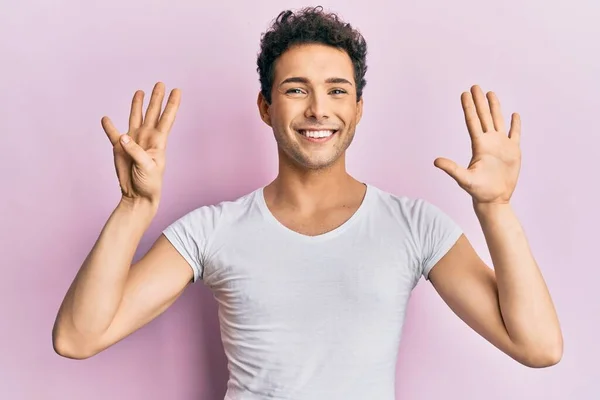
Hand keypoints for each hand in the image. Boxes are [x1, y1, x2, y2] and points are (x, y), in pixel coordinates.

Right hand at [101, 82, 180, 205]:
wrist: (137, 195)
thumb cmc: (149, 183)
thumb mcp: (147, 167)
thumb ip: (136, 151)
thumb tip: (123, 136)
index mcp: (158, 141)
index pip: (167, 118)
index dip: (172, 104)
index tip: (177, 90)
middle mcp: (146, 137)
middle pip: (152, 113)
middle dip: (156, 98)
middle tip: (160, 83)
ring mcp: (133, 141)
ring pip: (135, 117)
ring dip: (137, 105)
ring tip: (140, 91)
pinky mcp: (119, 148)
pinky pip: (113, 134)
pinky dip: (109, 127)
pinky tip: (106, 118)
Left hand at [434, 85, 521, 204]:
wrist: (494, 199)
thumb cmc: (478, 191)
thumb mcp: (464, 179)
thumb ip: (451, 168)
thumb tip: (435, 161)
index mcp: (478, 145)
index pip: (472, 121)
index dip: (468, 107)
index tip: (464, 93)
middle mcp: (489, 142)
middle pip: (483, 117)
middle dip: (479, 101)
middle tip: (475, 86)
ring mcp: (501, 145)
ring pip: (498, 121)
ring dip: (495, 107)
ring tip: (490, 93)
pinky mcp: (513, 151)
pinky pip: (515, 134)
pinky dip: (515, 125)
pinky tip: (514, 115)